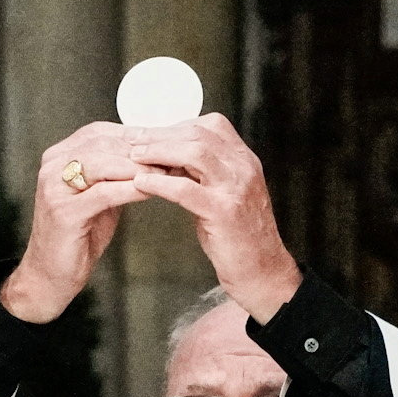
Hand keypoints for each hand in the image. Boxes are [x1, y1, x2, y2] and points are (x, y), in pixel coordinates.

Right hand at [0, 124, 149, 323]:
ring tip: (165, 173)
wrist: (52, 272)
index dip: (135, 135)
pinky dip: (130, 189)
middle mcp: (54, 165)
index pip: (101, 132)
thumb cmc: (78, 232)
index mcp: (60, 156)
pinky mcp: (63, 210)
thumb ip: (117, 172)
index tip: (164, 141)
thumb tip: (152, 153)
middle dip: (141, 150)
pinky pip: (104, 192)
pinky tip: (149, 190)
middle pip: (104, 143)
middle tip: (170, 156)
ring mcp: (56, 187)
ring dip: (139, 167)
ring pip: (104, 163)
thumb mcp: (99, 193)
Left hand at [111, 115, 300, 322]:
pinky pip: (186, 189)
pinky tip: (141, 183)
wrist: (263, 271)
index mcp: (244, 160)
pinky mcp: (224, 212)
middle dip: (161, 135)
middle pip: (199, 134)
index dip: (177, 126)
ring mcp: (236, 188)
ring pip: (194, 152)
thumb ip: (205, 173)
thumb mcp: (226, 194)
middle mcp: (243, 168)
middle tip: (134, 141)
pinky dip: (160, 183)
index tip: (151, 133)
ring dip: (158, 151)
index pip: (211, 125)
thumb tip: (170, 156)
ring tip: (134, 156)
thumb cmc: (239, 236)